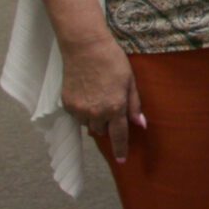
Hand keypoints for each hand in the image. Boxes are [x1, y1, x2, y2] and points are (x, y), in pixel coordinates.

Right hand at [61, 34, 143, 161]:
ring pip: (88, 125)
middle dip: (107, 125)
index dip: (121, 149)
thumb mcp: (130, 81)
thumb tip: (140, 124)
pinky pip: (77, 116)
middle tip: (109, 107)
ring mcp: (79, 110)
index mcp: (115, 108)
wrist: (85, 47)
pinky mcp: (67, 104)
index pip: (119, 136)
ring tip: (97, 98)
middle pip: (102, 131)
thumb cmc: (112, 61)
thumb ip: (134, 105)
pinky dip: (82, 111)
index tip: (122, 160)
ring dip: (94, 119)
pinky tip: (86, 94)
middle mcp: (96, 113)